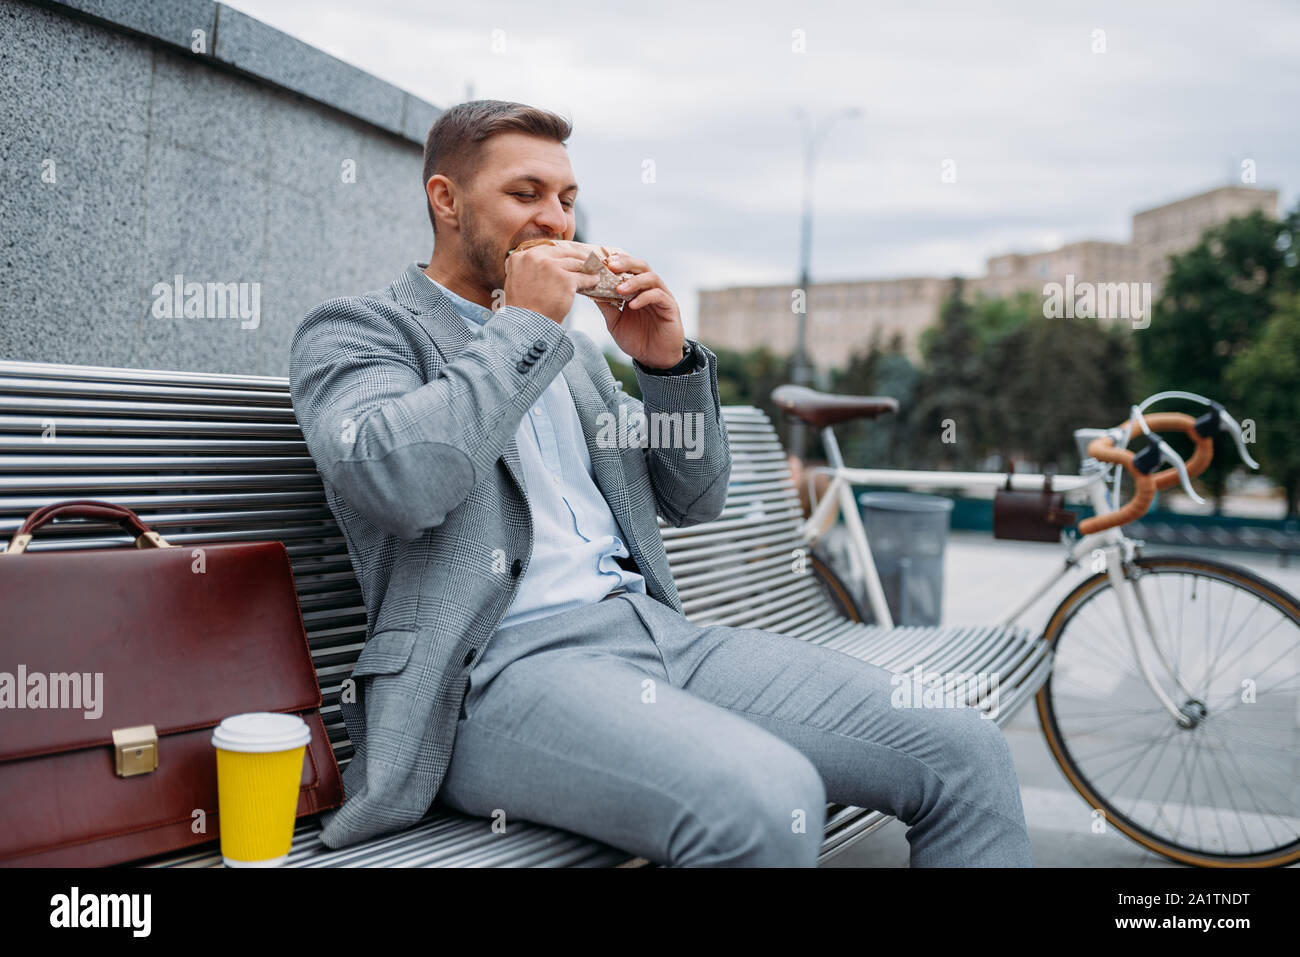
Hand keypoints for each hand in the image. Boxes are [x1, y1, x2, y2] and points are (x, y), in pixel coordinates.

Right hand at [503, 242, 601, 322]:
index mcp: (521, 257)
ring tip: (592, 269)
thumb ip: (527, 269)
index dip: (559, 253)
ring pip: (574, 264)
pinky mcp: (566, 279)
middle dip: (575, 256)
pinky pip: (582, 277)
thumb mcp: (516, 281)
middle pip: (561, 253)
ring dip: (585, 267)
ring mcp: (551, 267)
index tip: (567, 254)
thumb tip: (542, 263)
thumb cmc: (522, 308)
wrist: (527, 323)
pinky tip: (595, 280)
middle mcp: (535, 258)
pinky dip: (590, 279)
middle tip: (584, 258)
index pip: (545, 250)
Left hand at [591, 250, 685, 367]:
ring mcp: (662, 297)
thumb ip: (607, 305)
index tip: (600, 261)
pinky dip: (644, 298)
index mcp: (637, 289)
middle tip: (610, 266)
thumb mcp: (615, 322)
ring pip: (652, 278)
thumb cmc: (636, 339)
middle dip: (626, 263)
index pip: (628, 268)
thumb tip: (591, 289)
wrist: (654, 359)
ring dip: (634, 281)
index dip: (616, 262)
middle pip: (641, 266)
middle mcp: (650, 289)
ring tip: (619, 289)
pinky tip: (632, 305)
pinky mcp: (670, 308)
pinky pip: (658, 296)